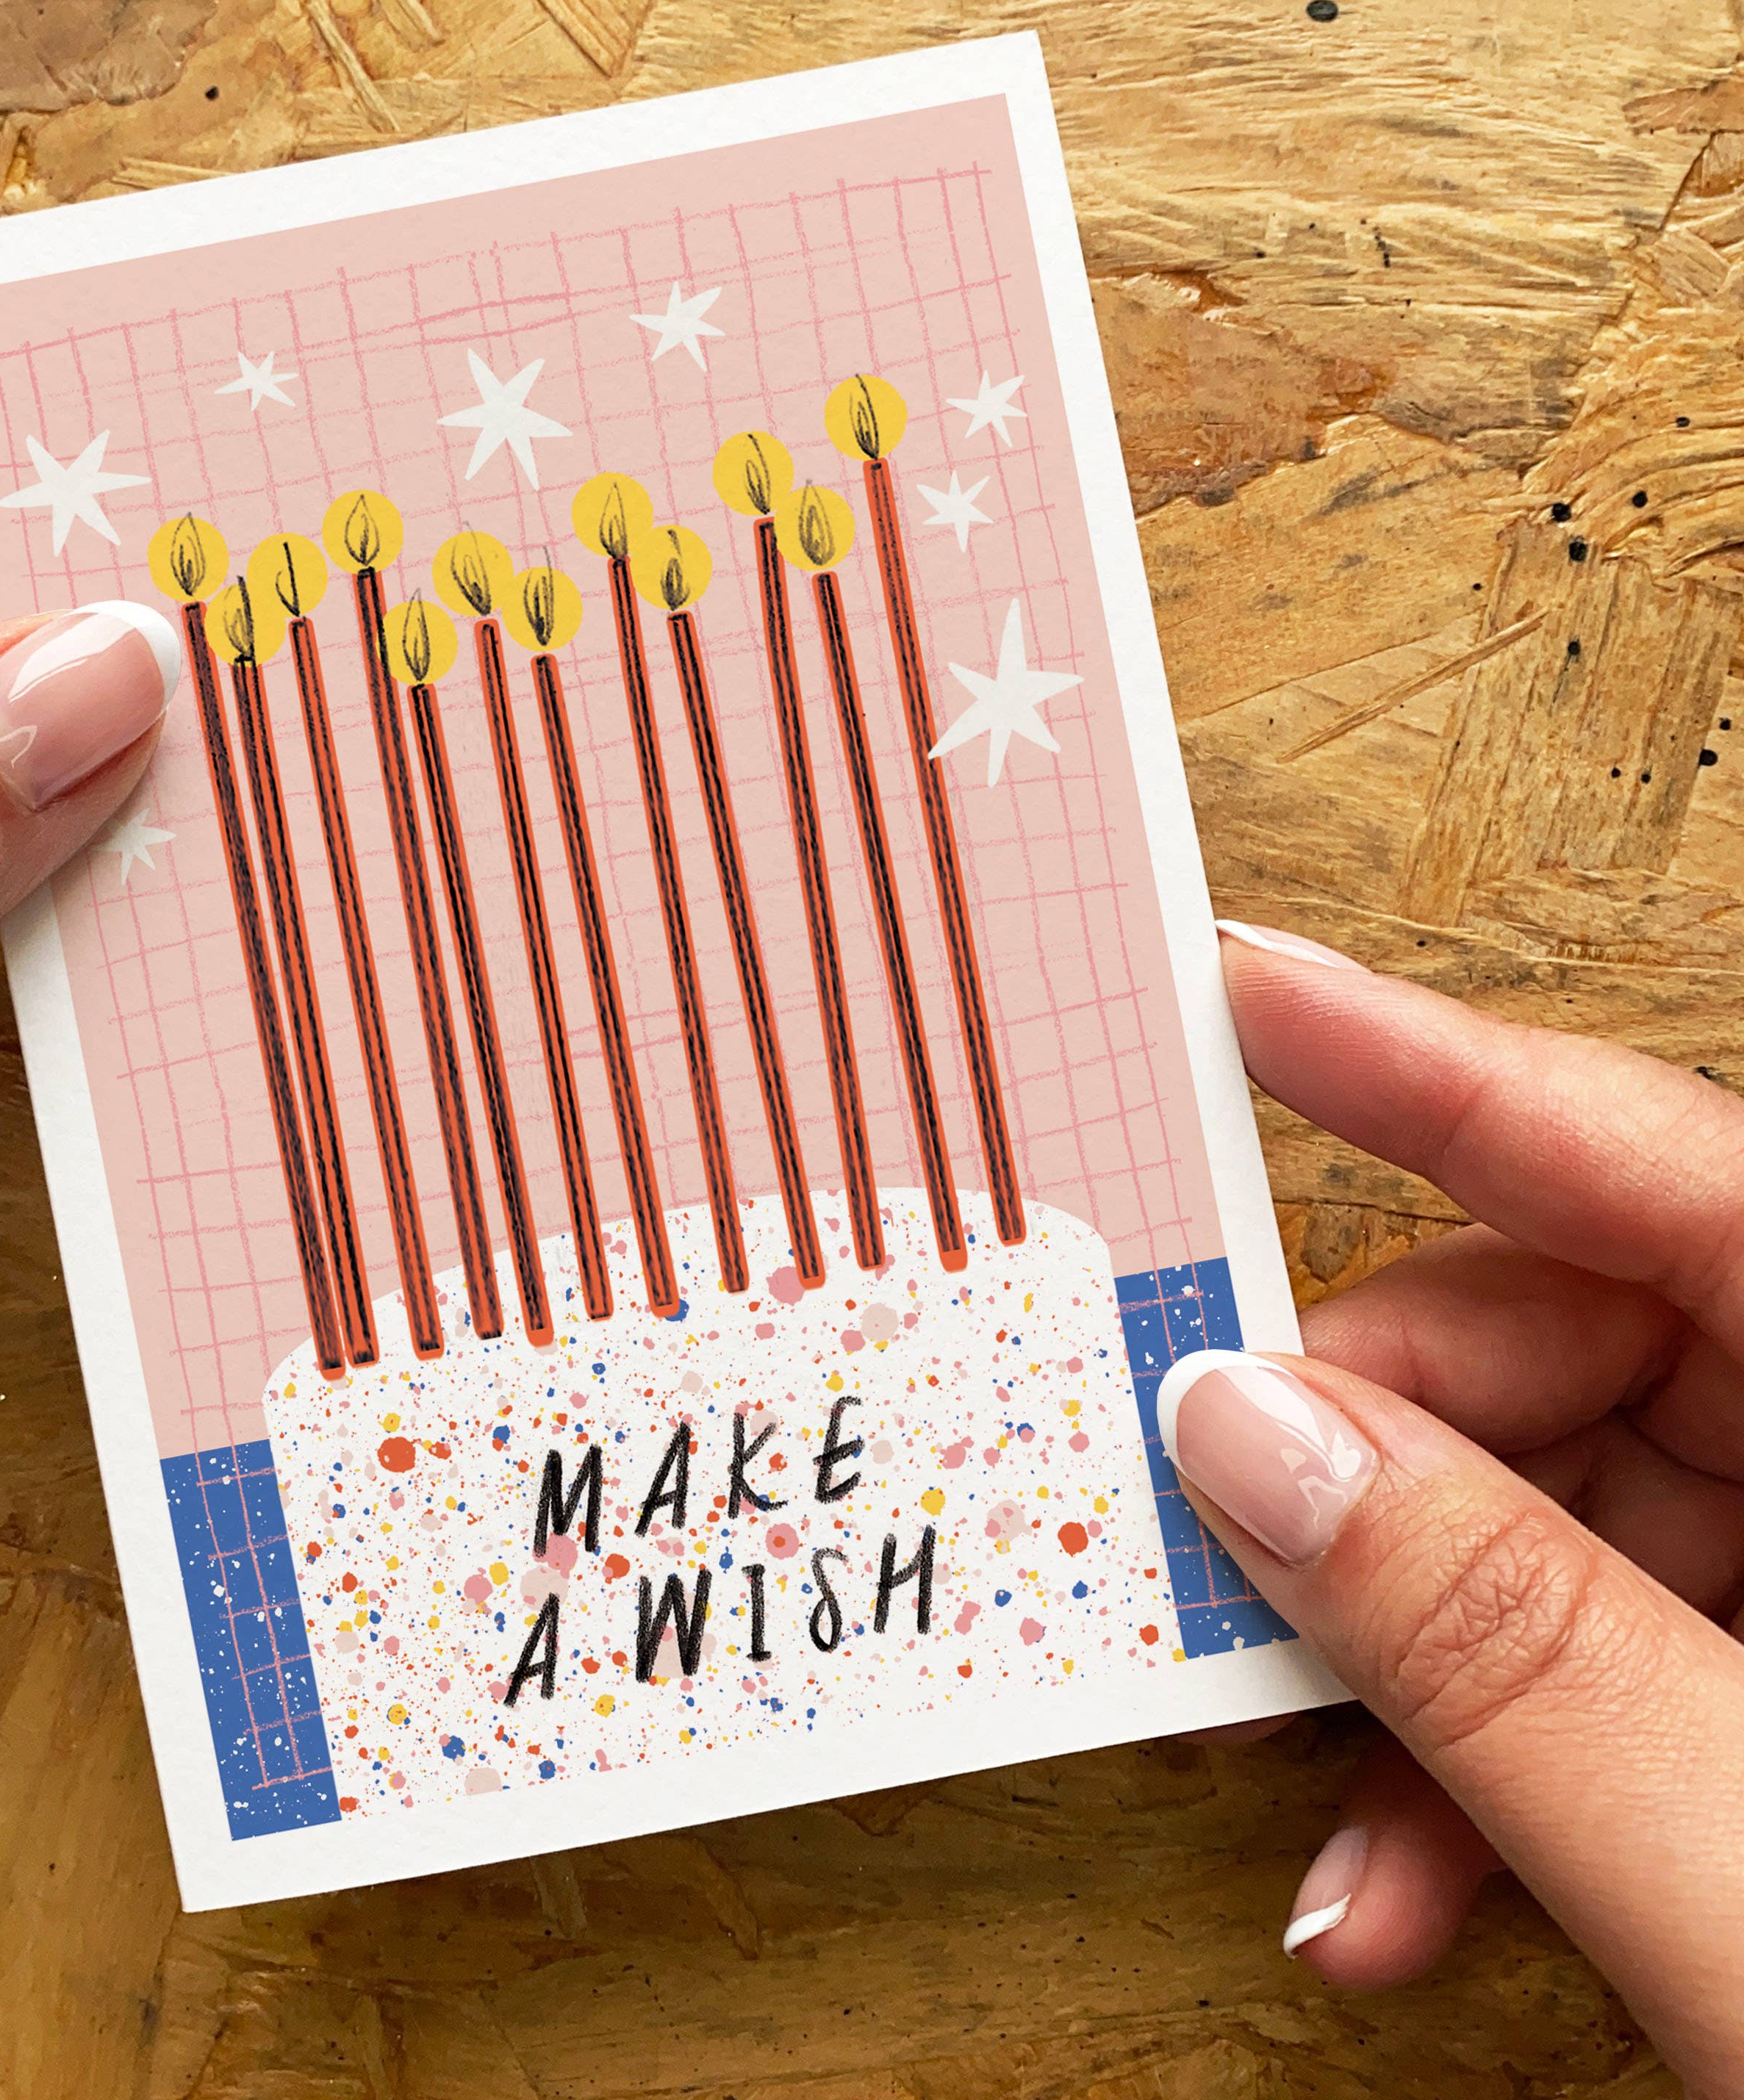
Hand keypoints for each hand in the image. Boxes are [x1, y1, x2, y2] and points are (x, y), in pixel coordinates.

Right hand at [1174, 929, 1743, 2091]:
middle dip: (1361, 1485)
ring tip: (1320, 1830)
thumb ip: (1507, 1645)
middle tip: (1210, 1570)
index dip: (1431, 1070)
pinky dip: (1473, 1766)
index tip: (1245, 988)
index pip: (1665, 1173)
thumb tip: (1249, 1432)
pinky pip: (1590, 1653)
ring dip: (1394, 1678)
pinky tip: (1402, 1888)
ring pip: (1544, 1524)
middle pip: (1561, 1361)